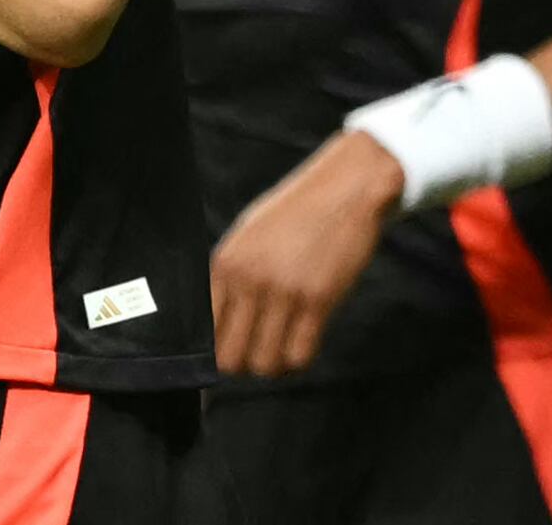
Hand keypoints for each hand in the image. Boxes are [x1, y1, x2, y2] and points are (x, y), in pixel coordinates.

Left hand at [211, 131, 403, 377]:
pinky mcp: (317, 298)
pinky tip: (306, 336)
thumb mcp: (250, 235)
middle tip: (263, 346)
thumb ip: (232, 276)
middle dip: (245, 362)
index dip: (219, 349)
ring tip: (286, 341)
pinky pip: (299, 356)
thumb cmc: (298, 213)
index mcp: (226, 262)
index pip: (204, 333)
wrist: (346, 187)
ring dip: (275, 363)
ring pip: (264, 364)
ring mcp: (283, 289)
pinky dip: (301, 357)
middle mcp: (248, 278)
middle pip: (230, 359)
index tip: (237, 346)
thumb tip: (217, 327)